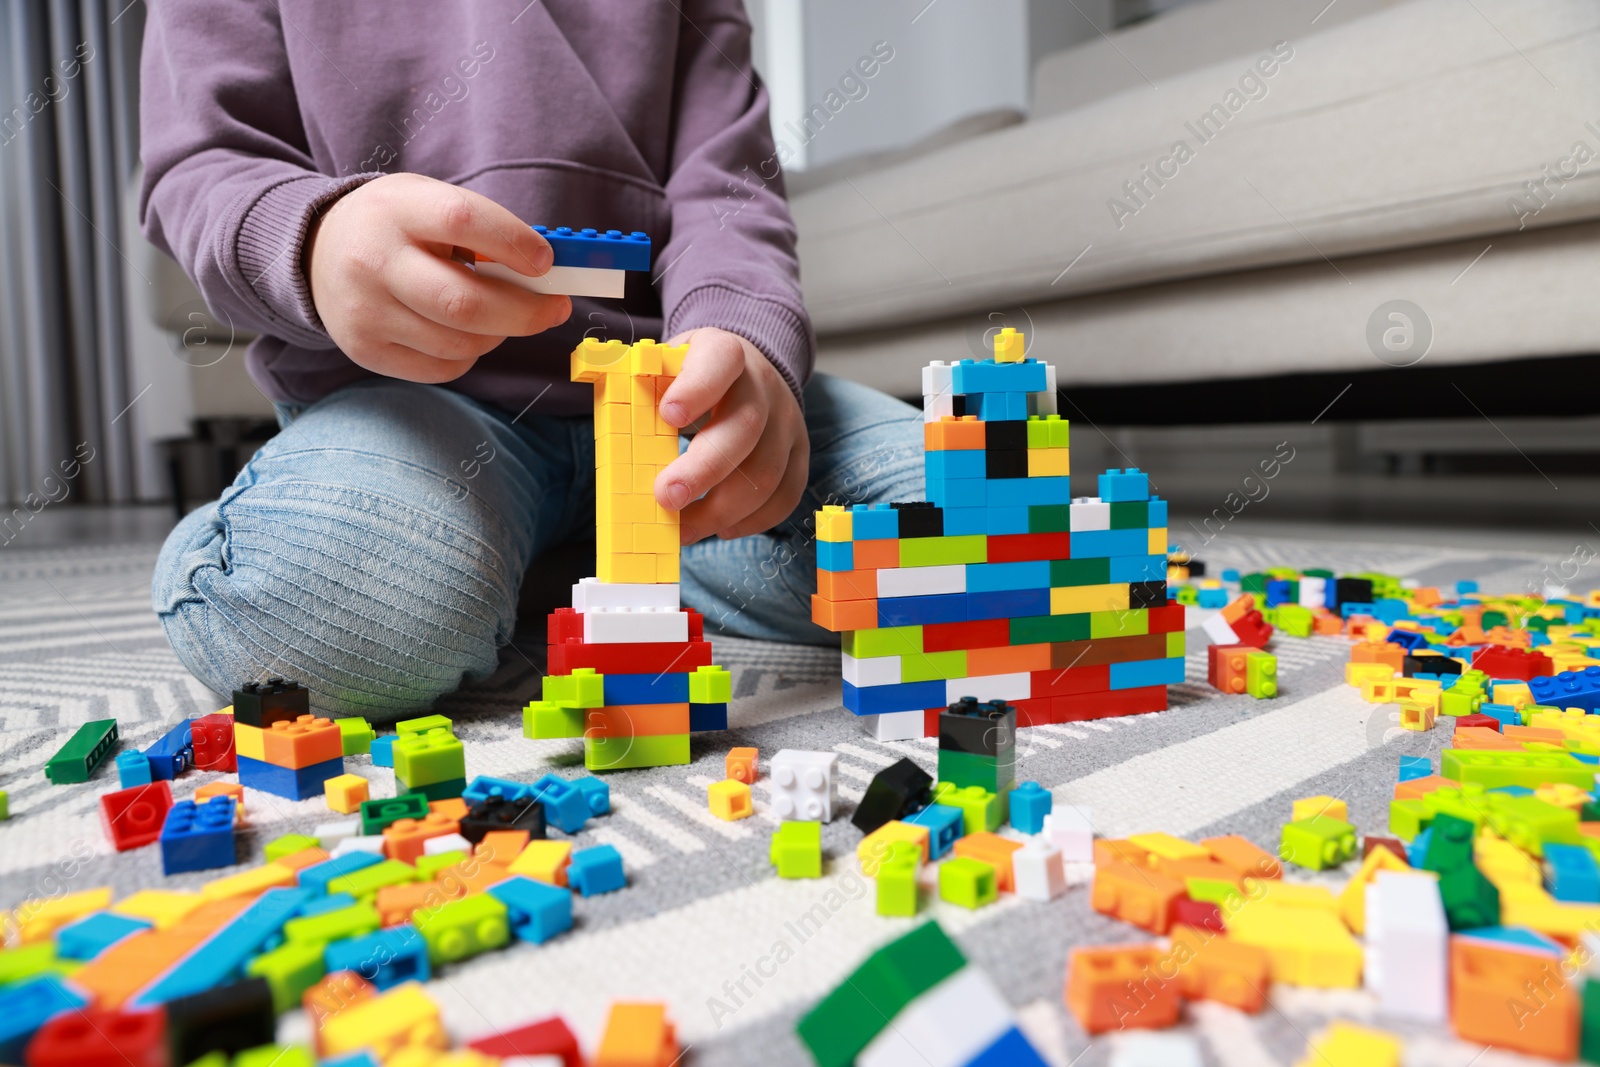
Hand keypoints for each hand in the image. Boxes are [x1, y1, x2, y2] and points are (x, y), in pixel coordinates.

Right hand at [305, 173, 570, 382]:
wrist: (320, 252)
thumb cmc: (397, 226)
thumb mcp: (429, 203)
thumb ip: (484, 231)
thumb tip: (548, 275)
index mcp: (396, 210)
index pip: (461, 221)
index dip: (513, 243)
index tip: (546, 262)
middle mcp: (373, 262)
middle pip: (465, 303)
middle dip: (525, 312)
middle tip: (555, 309)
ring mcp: (365, 312)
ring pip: (460, 343)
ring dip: (499, 334)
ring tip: (502, 316)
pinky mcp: (367, 351)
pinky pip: (443, 368)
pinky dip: (470, 354)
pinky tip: (463, 332)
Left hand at [656, 328, 808, 543]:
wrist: (746, 371)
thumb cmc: (689, 378)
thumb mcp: (662, 365)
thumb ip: (638, 390)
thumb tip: (618, 434)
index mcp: (723, 353)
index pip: (720, 361)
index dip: (697, 388)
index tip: (667, 416)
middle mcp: (762, 385)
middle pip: (744, 428)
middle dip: (703, 470)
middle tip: (666, 498)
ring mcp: (786, 421)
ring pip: (767, 472)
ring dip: (722, 510)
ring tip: (683, 530)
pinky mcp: (799, 453)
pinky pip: (786, 494)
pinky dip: (753, 520)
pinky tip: (722, 528)